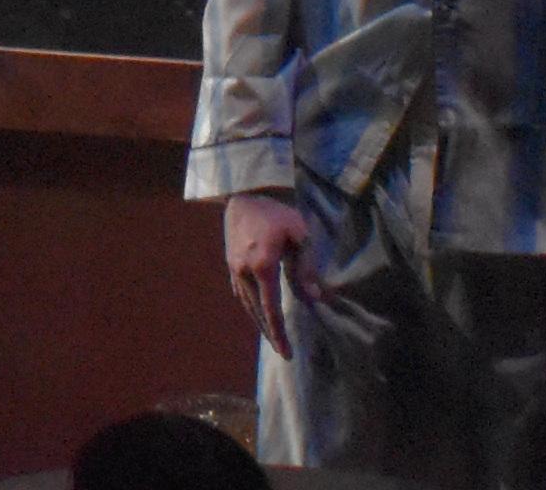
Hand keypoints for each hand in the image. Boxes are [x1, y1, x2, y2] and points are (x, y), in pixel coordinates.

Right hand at [220, 191, 311, 348]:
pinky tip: (255, 310)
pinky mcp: (230, 261)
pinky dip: (249, 306)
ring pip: (246, 303)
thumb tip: (315, 298)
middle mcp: (244, 271)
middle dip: (270, 332)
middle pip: (257, 311)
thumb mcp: (300, 236)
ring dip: (258, 322)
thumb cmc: (278, 213)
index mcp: (262, 267)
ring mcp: (234, 267)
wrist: (246, 193)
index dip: (279, 332)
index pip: (271, 309)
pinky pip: (239, 291)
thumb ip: (306, 268)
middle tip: (282, 351)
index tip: (287, 352)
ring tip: (271, 336)